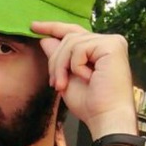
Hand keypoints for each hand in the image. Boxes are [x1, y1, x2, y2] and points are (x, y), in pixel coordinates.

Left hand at [34, 21, 137, 137]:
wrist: (106, 118)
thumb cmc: (90, 104)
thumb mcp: (67, 78)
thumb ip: (58, 58)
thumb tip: (45, 39)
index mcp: (99, 49)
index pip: (73, 32)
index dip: (52, 28)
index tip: (33, 26)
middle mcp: (108, 42)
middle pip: (68, 38)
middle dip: (55, 61)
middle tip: (55, 84)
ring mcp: (112, 42)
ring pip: (71, 43)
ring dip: (61, 66)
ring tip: (64, 85)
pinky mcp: (113, 45)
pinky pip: (79, 48)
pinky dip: (75, 66)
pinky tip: (87, 79)